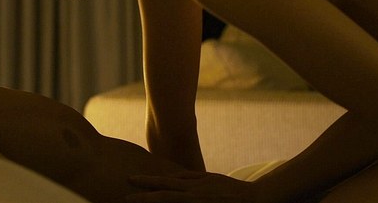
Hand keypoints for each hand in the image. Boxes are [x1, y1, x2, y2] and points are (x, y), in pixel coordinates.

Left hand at [127, 170, 255, 202]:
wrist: (253, 200)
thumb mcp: (207, 178)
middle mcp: (192, 197)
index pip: (164, 183)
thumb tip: (169, 176)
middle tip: (123, 198)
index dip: (146, 182)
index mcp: (192, 186)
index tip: (129, 180)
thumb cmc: (228, 189)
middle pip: (163, 197)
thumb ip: (188, 177)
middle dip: (143, 199)